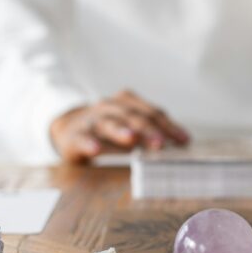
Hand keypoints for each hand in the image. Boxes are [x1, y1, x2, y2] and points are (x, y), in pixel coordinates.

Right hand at [49, 89, 189, 162]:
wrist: (68, 129)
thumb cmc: (108, 129)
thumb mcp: (130, 126)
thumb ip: (151, 132)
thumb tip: (181, 143)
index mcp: (126, 102)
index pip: (151, 112)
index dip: (168, 126)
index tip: (184, 141)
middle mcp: (109, 107)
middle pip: (132, 116)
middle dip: (148, 129)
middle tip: (161, 144)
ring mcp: (91, 120)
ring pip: (108, 123)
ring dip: (120, 130)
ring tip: (131, 139)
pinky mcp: (75, 135)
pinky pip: (82, 138)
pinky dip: (89, 143)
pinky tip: (95, 150)